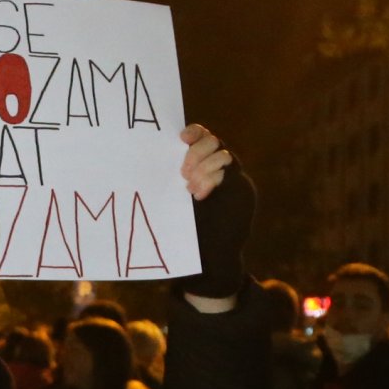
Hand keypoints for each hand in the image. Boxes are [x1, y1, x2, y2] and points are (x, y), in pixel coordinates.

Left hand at [180, 125, 253, 304]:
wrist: (211, 256)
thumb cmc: (187, 228)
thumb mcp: (175, 200)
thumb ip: (173, 180)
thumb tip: (145, 162)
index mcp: (202, 164)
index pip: (203, 136)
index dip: (194, 132)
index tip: (181, 138)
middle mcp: (219, 167)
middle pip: (214, 142)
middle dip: (197, 153)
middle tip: (183, 173)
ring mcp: (234, 178)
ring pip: (224, 156)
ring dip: (205, 168)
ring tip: (190, 188)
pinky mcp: (243, 191)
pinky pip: (230, 176)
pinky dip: (213, 180)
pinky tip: (200, 195)